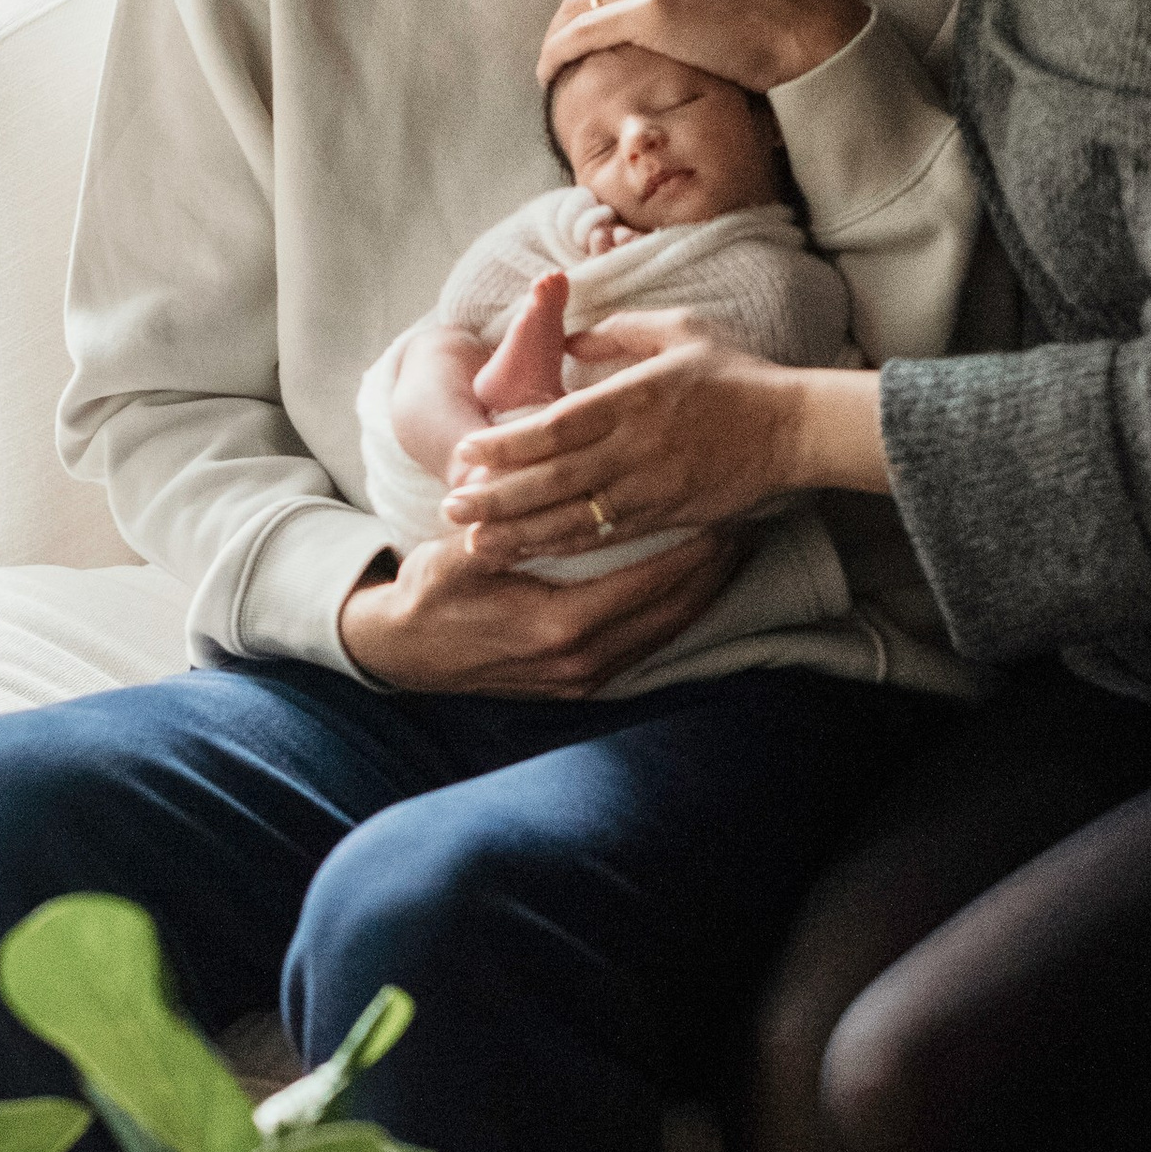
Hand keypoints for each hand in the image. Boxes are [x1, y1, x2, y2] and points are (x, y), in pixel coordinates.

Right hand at [338, 527, 741, 696]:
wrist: (402, 654)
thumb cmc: (429, 593)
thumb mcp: (460, 553)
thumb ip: (507, 521)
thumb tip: (537, 468)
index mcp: (559, 625)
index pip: (649, 583)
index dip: (692, 549)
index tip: (723, 513)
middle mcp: (582, 660)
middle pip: (671, 612)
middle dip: (713, 572)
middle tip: (748, 529)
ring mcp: (583, 678)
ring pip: (664, 633)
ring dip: (701, 595)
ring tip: (733, 555)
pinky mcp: (581, 684)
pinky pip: (643, 645)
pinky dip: (672, 615)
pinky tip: (693, 589)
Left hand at [445, 325, 885, 566]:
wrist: (791, 427)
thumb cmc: (734, 374)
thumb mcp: (678, 330)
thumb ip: (619, 331)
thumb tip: (569, 335)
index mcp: (633, 398)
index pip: (556, 426)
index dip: (507, 444)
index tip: (467, 453)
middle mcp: (635, 448)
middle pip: (552, 479)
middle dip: (497, 497)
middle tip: (450, 507)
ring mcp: (649, 488)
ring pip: (573, 518)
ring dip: (519, 532)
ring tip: (473, 542)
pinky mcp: (665, 515)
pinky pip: (605, 538)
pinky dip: (562, 547)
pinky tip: (529, 552)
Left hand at [538, 0, 867, 93]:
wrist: (809, 37)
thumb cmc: (778, 14)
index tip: (587, 21)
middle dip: (575, 16)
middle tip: (561, 50)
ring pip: (581, 3)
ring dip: (561, 36)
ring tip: (552, 66)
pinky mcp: (649, 8)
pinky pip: (582, 31)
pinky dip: (558, 53)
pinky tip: (548, 73)